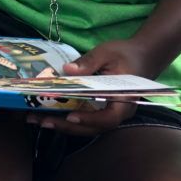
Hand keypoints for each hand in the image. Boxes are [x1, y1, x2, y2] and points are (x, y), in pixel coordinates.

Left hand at [25, 39, 149, 135]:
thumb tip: (67, 70)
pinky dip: (68, 119)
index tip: (70, 117)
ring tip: (38, 120)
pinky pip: (86, 119)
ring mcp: (110, 113)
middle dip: (67, 127)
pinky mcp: (102, 110)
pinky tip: (50, 114)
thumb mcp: (106, 53)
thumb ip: (88, 62)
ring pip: (88, 126)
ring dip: (64, 125)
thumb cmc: (125, 53)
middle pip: (93, 127)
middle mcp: (119, 112)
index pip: (108, 117)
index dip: (89, 119)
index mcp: (124, 99)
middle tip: (42, 121)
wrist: (142, 56)